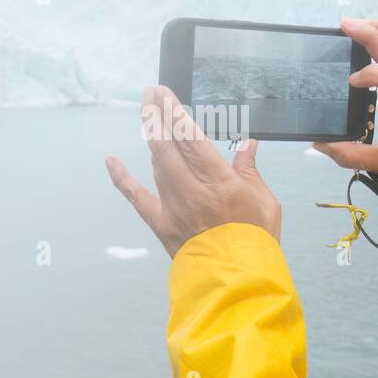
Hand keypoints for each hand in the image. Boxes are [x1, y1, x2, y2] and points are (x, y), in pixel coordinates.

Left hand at [105, 85, 281, 256]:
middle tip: (150, 92)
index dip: (173, 111)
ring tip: (147, 114)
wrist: (238, 284)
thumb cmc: (257, 244)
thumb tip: (247, 144)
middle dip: (155, 113)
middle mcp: (192, 189)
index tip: (164, 92)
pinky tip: (111, 160)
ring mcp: (173, 207)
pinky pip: (136, 197)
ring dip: (150, 136)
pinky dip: (122, 178)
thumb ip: (251, 171)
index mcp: (220, 181)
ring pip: (155, 163)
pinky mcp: (161, 225)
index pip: (189, 136)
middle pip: (166, 143)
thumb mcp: (266, 203)